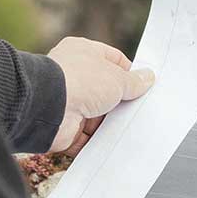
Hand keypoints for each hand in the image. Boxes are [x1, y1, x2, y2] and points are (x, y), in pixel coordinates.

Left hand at [46, 36, 155, 154]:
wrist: (49, 107)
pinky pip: (85, 137)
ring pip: (96, 117)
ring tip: (129, 129)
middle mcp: (73, 76)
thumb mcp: (117, 78)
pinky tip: (112, 145)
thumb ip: (134, 81)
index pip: (112, 60)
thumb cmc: (80, 81)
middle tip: (139, 110)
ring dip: (109, 125)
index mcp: (83, 53)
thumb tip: (147, 78)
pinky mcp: (64, 127)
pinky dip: (97, 143)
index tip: (144, 86)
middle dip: (121, 102)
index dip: (129, 74)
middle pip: (105, 91)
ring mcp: (68, 102)